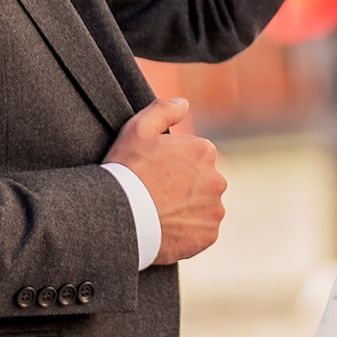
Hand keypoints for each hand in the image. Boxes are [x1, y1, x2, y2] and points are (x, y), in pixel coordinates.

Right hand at [104, 96, 226, 262]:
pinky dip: (188, 231)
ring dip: (188, 209)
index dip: (171, 165)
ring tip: (159, 213)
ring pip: (203, 207)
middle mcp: (217, 179)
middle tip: (155, 194)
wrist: (119, 216)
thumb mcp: (137, 130)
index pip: (193, 157)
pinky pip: (201, 231)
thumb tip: (184, 102)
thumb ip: (164, 110)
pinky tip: (166, 228)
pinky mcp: (209, 235)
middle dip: (184, 187)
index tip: (154, 174)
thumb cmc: (126, 170)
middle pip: (201, 182)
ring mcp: (215, 209)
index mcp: (204, 151)